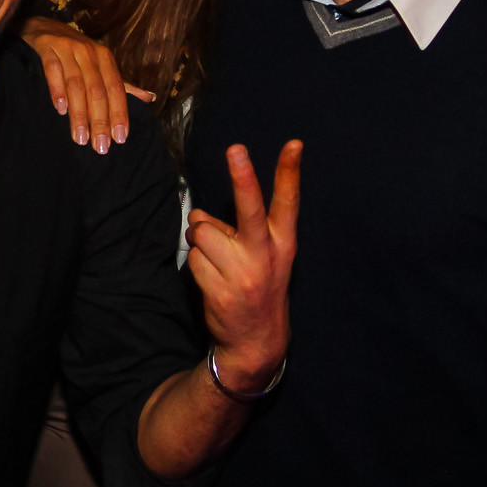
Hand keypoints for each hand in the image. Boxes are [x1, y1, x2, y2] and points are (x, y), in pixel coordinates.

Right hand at [23, 16, 153, 154]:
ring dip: (79, 113)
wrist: (42, 27)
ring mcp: (68, 49)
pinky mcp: (47, 47)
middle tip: (100, 146)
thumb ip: (122, 84)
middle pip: (97, 90)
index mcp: (105, 58)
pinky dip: (57, 90)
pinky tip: (60, 110)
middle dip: (100, 120)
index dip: (119, 113)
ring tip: (79, 138)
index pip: (116, 88)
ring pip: (76, 84)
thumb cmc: (75, 52)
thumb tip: (150, 98)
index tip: (120, 138)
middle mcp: (89, 52)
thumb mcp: (100, 65)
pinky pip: (53, 70)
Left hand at [185, 141, 299, 387]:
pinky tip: (212, 279)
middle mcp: (265, 255)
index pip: (288, 201)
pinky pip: (193, 257)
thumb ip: (238, 229)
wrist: (256, 342)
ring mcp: (242, 274)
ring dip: (201, 240)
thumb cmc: (257, 285)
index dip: (289, 171)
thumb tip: (199, 215)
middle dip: (242, 176)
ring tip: (218, 260)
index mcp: (282, 243)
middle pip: (249, 208)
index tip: (293, 144)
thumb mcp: (265, 256)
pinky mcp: (219, 290)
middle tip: (236, 149)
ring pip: (203, 231)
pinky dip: (197, 263)